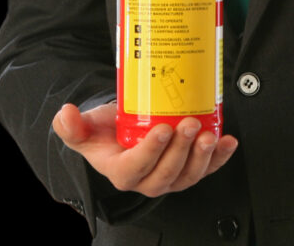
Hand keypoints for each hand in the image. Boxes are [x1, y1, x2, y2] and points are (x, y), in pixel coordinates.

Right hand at [52, 103, 237, 196]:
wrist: (123, 128)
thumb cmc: (106, 130)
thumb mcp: (86, 126)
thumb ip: (72, 125)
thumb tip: (65, 115)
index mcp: (120, 171)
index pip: (134, 169)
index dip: (150, 153)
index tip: (161, 129)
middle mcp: (146, 179)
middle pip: (165, 175)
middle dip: (180, 152)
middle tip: (187, 125)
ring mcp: (170, 175)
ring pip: (188, 176)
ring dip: (202, 157)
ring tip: (209, 135)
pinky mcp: (187, 167)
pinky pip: (206, 168)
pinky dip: (220, 157)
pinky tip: (228, 142)